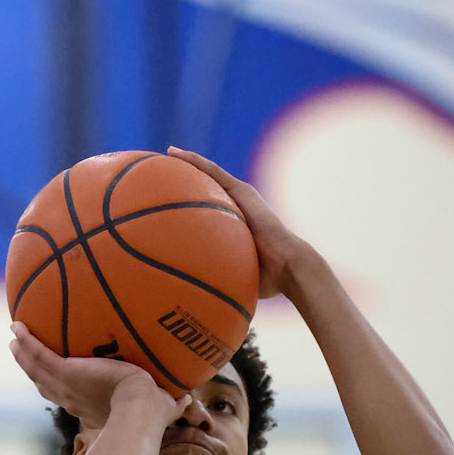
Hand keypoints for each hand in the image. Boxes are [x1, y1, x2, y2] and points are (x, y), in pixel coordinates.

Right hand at [9, 322, 188, 430]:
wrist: (140, 411)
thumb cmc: (154, 413)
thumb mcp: (164, 405)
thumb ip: (175, 402)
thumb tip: (192, 402)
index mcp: (90, 406)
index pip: (70, 396)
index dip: (61, 388)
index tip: (59, 378)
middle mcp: (73, 397)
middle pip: (45, 384)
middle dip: (34, 370)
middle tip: (23, 354)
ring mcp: (66, 385)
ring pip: (36, 369)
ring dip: (23, 354)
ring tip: (14, 338)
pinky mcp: (65, 372)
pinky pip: (39, 354)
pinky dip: (27, 341)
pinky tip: (16, 326)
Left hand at [168, 147, 305, 299]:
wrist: (289, 266)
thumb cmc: (268, 279)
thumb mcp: (237, 276)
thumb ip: (221, 279)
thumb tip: (200, 300)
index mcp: (236, 225)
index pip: (211, 210)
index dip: (193, 203)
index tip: (172, 201)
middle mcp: (238, 206)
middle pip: (209, 187)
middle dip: (188, 178)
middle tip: (164, 173)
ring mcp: (241, 196)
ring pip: (209, 174)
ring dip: (188, 162)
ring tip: (167, 154)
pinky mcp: (242, 191)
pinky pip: (212, 172)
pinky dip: (194, 162)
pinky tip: (175, 154)